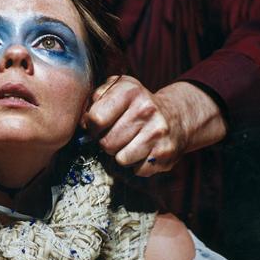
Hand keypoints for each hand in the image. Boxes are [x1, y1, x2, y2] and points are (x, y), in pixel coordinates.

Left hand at [81, 76, 226, 176]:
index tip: (98, 125)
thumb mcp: (118, 89)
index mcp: (130, 91)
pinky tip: (143, 151)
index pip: (96, 118)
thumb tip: (83, 123)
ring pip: (121, 159)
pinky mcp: (165, 153)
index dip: (92, 126)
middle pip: (107, 142)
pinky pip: (137, 170)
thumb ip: (95, 99)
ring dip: (121, 154)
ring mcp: (157, 132)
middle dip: (106, 142)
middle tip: (116, 135)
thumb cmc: (137, 104)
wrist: (176, 116)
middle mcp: (146, 109)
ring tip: (129, 142)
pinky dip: (137, 164)